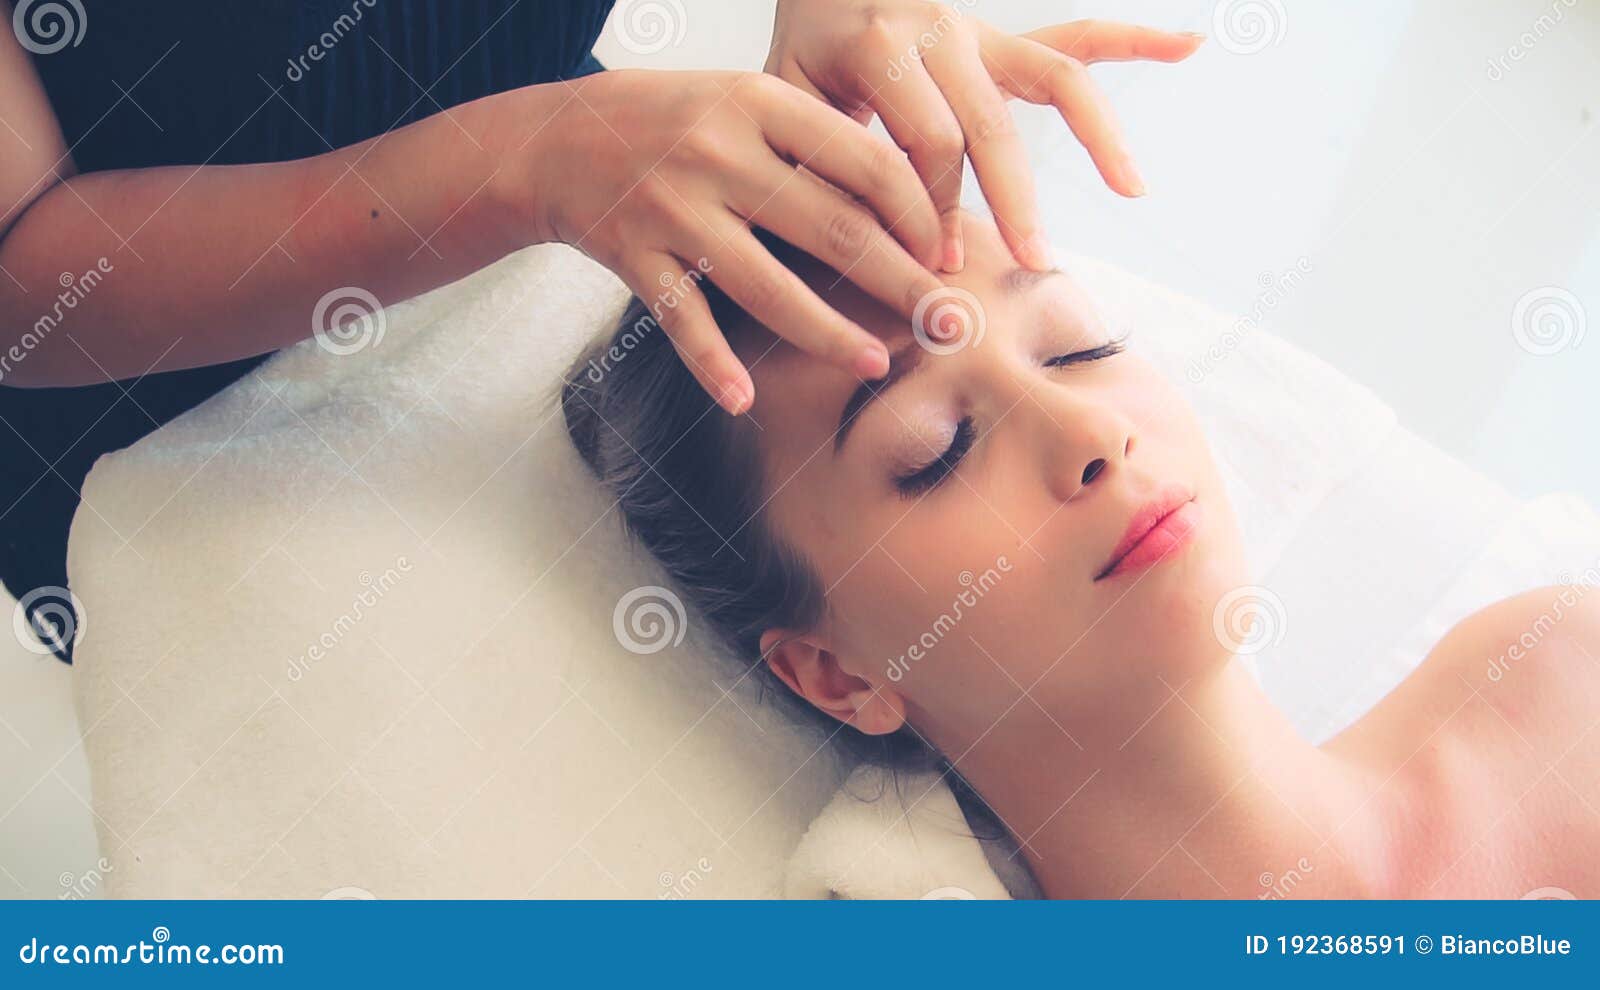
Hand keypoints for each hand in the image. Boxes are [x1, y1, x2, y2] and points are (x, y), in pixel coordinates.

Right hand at [501, 69, 945, 414]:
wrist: (558, 137)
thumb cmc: (676, 121)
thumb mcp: (747, 101)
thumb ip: (818, 140)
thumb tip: (916, 202)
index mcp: (762, 103)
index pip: (867, 164)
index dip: (920, 216)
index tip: (948, 256)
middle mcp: (720, 153)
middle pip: (835, 230)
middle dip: (902, 286)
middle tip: (949, 324)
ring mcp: (674, 207)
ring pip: (768, 287)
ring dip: (829, 335)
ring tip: (876, 365)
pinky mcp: (633, 255)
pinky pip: (683, 320)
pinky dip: (712, 364)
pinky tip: (744, 401)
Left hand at [765, 2, 1203, 270]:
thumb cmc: (796, 61)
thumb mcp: (785, 105)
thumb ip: (816, 159)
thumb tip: (838, 235)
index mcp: (880, 47)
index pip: (925, 143)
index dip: (933, 210)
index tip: (936, 267)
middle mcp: (938, 28)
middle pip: (990, 122)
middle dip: (1014, 199)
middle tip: (1031, 262)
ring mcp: (977, 29)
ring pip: (1054, 76)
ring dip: (1098, 135)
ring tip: (1132, 189)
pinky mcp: (1001, 37)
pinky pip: (1076, 37)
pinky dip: (1133, 39)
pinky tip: (1190, 45)